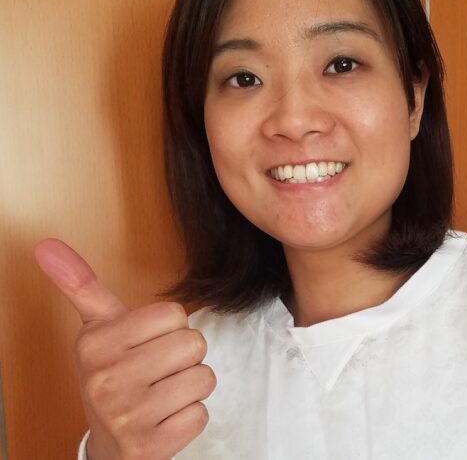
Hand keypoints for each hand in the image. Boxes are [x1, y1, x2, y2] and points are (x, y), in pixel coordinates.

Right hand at [35, 239, 215, 459]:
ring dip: (190, 384)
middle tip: (158, 369)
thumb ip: (80, 284)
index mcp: (96, 344)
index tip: (146, 342)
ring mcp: (128, 418)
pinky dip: (190, 415)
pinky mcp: (149, 448)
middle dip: (183, 355)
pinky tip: (165, 418)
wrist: (109, 443)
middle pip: (193, 343)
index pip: (174, 314)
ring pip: (203, 377)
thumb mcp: (96, 328)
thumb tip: (46, 244)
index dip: (169, 326)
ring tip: (163, 392)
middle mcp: (107, 381)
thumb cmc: (111, 373)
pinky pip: (201, 413)